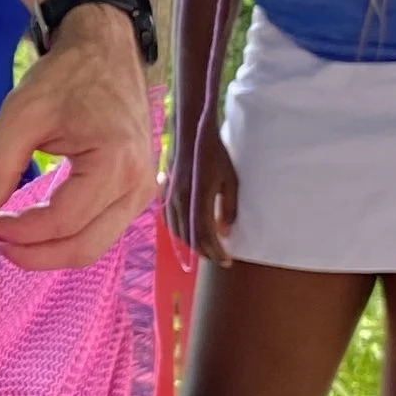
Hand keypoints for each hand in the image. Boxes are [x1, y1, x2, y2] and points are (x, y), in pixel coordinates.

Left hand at [0, 5, 158, 270]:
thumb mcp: (22, 111)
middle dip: (35, 255)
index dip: (21, 233)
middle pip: (84, 248)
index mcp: (115, 164)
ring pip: (94, 247)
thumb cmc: (67, 78)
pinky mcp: (136, 193)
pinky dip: (67, 238)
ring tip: (12, 237)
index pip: (63, 221)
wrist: (106, 53)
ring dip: (50, 251)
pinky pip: (101, 231)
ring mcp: (142, 193)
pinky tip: (36, 228)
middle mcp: (138, 187)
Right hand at [167, 115, 239, 264]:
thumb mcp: (230, 180)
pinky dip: (180, 233)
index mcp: (198, 199)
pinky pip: (170, 222)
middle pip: (191, 238)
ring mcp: (170, 199)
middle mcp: (181, 203)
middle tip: (219, 258)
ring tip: (206, 249)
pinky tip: (188, 234)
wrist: (191, 135)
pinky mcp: (165, 195)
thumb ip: (228, 208)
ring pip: (179, 232)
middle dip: (206, 252)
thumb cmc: (215, 155)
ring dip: (192, 245)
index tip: (227, 261)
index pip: (206, 236)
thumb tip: (225, 232)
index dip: (217, 252)